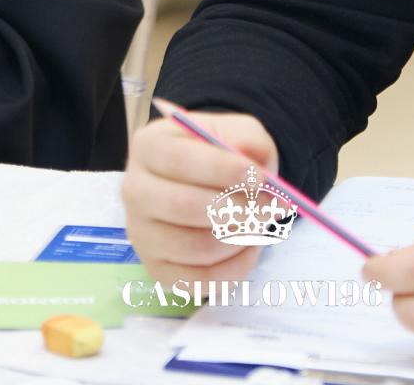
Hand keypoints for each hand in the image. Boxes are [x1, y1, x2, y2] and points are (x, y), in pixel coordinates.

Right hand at [121, 112, 277, 288]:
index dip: (223, 170)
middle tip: (277, 205)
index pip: (180, 161)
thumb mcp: (238, 131)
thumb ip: (248, 138)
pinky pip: (200, 281)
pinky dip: (235, 268)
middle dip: (241, 208)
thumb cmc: (221, 156)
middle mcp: (136, 192)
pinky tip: (249, 246)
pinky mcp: (157, 269)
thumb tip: (253, 162)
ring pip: (197, 247)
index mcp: (148, 147)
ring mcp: (142, 235)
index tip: (259, 177)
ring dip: (243, 238)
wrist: (209, 184)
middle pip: (185, 207)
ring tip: (263, 224)